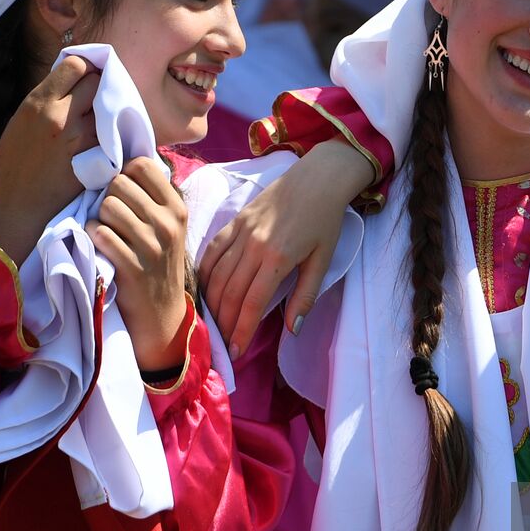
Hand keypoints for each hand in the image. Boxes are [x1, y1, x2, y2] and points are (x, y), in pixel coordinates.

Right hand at [0, 55, 98, 264]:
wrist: (18, 204)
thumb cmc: (15, 163)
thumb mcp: (21, 121)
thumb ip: (47, 99)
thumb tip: (71, 79)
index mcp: (37, 102)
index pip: (74, 65)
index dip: (84, 69)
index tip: (86, 77)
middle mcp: (60, 115)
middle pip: (96, 81)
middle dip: (98, 86)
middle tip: (96, 99)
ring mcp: (80, 136)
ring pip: (108, 106)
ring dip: (108, 110)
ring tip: (100, 120)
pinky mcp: (95, 156)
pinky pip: (112, 132)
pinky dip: (112, 132)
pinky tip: (106, 138)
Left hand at [87, 157, 190, 370]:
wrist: (162, 312)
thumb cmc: (158, 263)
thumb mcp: (168, 227)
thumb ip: (152, 197)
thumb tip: (121, 163)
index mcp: (177, 208)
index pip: (142, 165)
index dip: (125, 173)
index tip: (123, 191)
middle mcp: (168, 223)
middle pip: (119, 184)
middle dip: (108, 196)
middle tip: (113, 216)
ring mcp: (151, 245)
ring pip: (107, 207)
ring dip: (99, 218)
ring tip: (108, 232)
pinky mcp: (132, 265)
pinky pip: (100, 233)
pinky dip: (93, 236)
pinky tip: (101, 246)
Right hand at [200, 139, 372, 357]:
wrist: (318, 178)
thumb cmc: (325, 221)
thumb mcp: (323, 260)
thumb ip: (306, 296)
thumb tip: (293, 329)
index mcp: (278, 258)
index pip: (252, 303)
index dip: (241, 330)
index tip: (236, 351)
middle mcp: (254, 246)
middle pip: (230, 293)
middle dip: (224, 323)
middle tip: (221, 345)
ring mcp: (241, 231)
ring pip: (217, 275)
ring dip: (212, 303)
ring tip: (212, 324)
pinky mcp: (234, 221)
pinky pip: (212, 251)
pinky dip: (204, 273)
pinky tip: (203, 290)